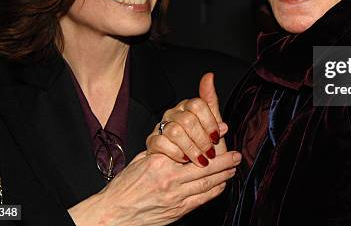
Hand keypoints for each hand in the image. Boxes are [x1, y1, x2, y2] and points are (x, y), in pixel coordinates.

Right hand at [68, 149, 241, 225]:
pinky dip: (214, 191)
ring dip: (224, 176)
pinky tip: (221, 185)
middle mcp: (170, 179)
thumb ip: (162, 151)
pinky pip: (202, 199)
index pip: (192, 150)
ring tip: (234, 168)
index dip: (210, 145)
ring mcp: (175, 197)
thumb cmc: (124, 187)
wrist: (113, 214)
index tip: (221, 137)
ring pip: (207, 184)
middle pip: (205, 168)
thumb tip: (182, 140)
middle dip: (225, 162)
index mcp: (160, 163)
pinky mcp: (177, 211)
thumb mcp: (142, 161)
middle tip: (237, 156)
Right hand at [147, 73, 227, 166]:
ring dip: (191, 148)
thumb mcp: (212, 124)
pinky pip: (162, 143)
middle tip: (210, 152)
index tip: (216, 136)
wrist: (190, 167)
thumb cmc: (203, 145)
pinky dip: (176, 154)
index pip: (198, 104)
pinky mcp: (152, 140)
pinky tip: (185, 159)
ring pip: (175, 132)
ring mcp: (161, 126)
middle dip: (202, 139)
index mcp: (187, 106)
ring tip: (200, 159)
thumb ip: (211, 103)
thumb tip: (209, 77)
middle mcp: (173, 113)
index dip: (209, 122)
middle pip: (188, 120)